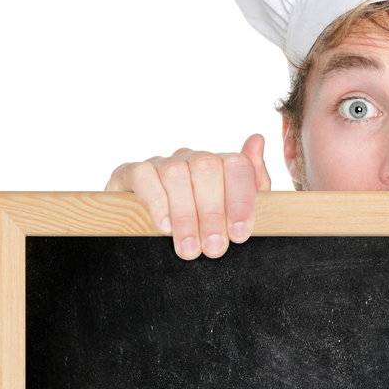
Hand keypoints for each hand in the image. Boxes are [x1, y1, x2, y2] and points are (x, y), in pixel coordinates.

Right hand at [105, 135, 271, 258]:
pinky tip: (164, 227)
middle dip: (213, 213)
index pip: (236, 165)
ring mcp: (161, 164)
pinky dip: (156, 202)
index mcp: (219, 166)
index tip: (239, 234)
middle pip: (207, 168)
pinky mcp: (131, 172)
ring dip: (185, 215)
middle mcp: (191, 159)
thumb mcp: (231, 215)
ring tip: (189, 248)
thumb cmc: (198, 227)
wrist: (144, 235)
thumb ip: (252, 183)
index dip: (240, 199)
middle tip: (214, 248)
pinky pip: (144, 176)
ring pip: (176, 174)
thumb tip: (257, 140)